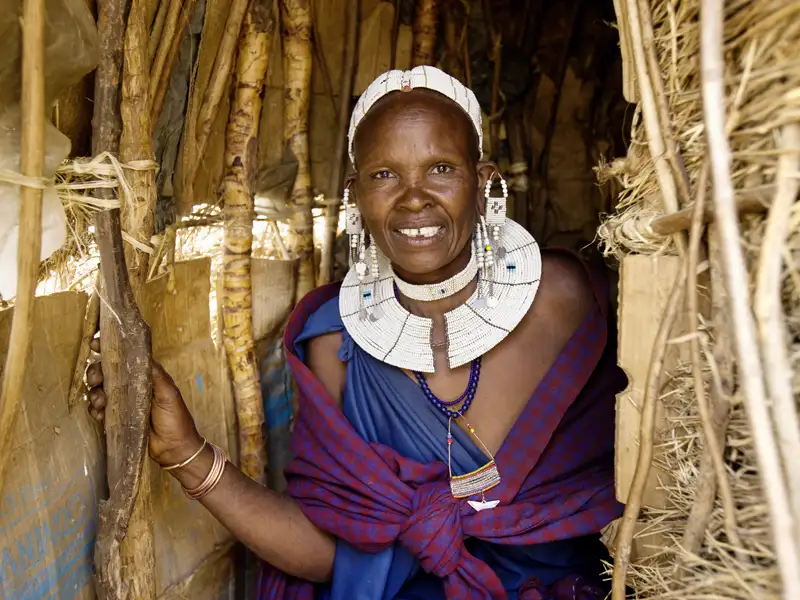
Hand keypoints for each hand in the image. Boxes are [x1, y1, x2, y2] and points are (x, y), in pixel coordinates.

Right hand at [85, 338, 203, 467]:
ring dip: (95, 393)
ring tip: (100, 402)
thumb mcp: (169, 394)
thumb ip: (156, 376)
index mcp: (144, 376)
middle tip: (95, 379)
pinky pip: (99, 410)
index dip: (108, 349)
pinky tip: (99, 413)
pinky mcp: (116, 419)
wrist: (174, 449)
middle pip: (106, 373)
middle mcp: (131, 387)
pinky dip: (96, 410)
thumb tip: (142, 355)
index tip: (95, 343)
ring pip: (99, 391)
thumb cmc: (176, 419)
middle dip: (96, 372)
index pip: (123, 358)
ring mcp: (122, 403)